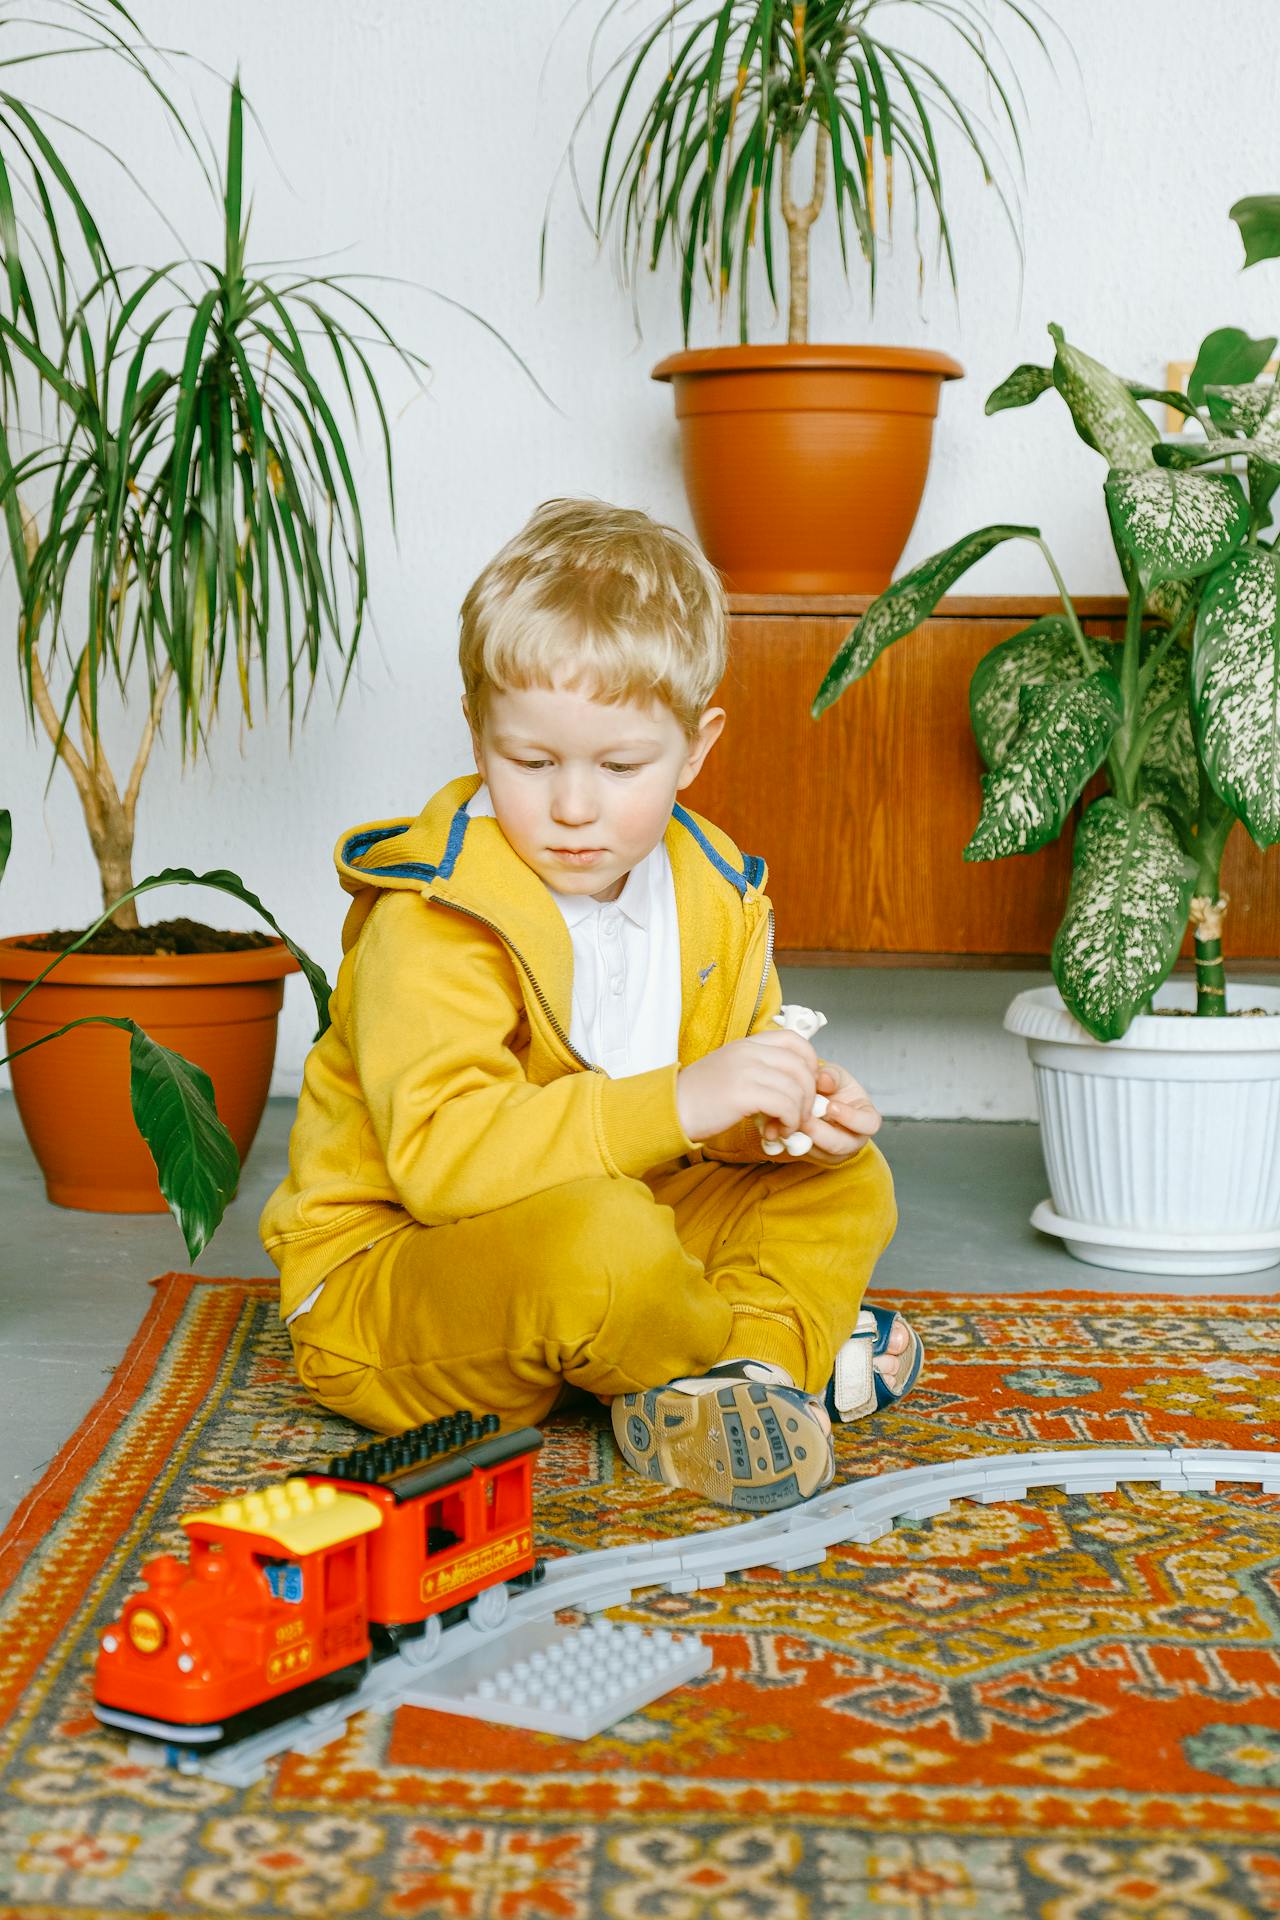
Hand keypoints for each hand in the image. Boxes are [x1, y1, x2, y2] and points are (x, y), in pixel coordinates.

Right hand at [677, 1028, 817, 1143]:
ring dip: (798, 1113)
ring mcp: (745, 1070)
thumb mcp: (731, 1071)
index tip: (805, 1087)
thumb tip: (793, 1087)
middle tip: (799, 1115)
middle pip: (801, 1066)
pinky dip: (789, 1122)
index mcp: (747, 1044)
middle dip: (808, 1095)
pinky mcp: (742, 1093)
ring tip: (785, 1128)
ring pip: (796, 1087)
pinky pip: (784, 1105)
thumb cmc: (699, 1098)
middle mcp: (748, 1052)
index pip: (795, 1041)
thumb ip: (760, 1071)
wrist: (669, 1110)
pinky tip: (777, 1131)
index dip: (810, 1064)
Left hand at [760, 1060, 880, 1163]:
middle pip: (840, 1145)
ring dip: (801, 1137)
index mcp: (866, 1119)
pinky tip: (779, 1126)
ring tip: (788, 1119)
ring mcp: (835, 1153)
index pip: (868, 1124)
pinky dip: (789, 1141)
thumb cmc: (832, 1087)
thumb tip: (824, 1079)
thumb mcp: (834, 1075)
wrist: (817, 1100)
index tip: (830, 1106)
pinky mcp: (815, 1157)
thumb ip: (832, 1075)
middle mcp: (854, 1141)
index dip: (851, 1117)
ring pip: (819, 1152)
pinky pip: (802, 1153)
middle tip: (802, 1117)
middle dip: (818, 1132)